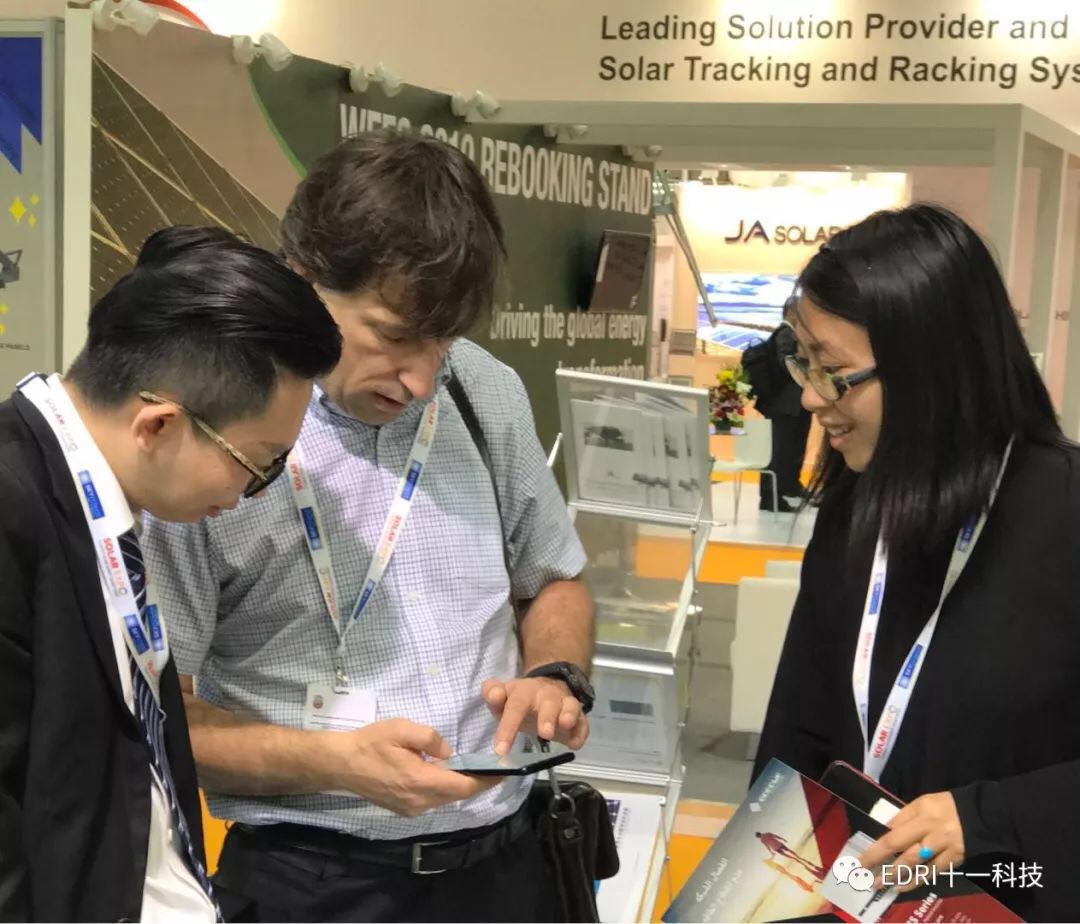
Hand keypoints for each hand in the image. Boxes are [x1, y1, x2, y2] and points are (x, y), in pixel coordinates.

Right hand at [323, 718, 499, 815]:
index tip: (503, 771)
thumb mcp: (402, 729)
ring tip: (472, 767)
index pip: (463, 787)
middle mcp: (419, 802)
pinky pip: (432, 799)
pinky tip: (444, 773)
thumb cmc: (371, 743)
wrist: (341, 764)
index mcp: (421, 782)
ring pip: (444, 798)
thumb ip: (431, 738)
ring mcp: (411, 809)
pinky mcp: (404, 809)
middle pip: (457, 795)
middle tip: (492, 765)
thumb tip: (449, 752)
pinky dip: (443, 788)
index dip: (486, 780)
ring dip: (459, 785)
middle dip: (475, 781)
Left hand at [482, 676, 588, 754]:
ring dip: (568, 715)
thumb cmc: (520, 701)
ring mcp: (564, 704)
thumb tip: (494, 694)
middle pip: (548, 703)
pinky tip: (575, 744)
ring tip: (565, 726)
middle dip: (547, 717)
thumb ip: (493, 694)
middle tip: (544, 734)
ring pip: (570, 706)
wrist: (546, 690)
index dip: (508, 727)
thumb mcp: (503, 697)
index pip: (515, 706)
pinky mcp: (578, 717)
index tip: (501, 750)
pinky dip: (581, 732)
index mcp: (524, 691)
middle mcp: (546, 695)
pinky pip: (583, 722)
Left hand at [860, 792, 964, 891]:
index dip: (878, 843)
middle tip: (866, 872)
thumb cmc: (947, 807)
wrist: (982, 814)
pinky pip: (933, 871)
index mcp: (922, 811)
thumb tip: (886, 831)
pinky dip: (917, 880)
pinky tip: (904, 886)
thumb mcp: (924, 803)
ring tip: (882, 883)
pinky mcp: (954, 858)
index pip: (894, 827)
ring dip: (897, 874)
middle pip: (901, 844)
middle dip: (881, 859)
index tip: (863, 856)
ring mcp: (943, 845)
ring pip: (916, 862)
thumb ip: (905, 816)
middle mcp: (931, 828)